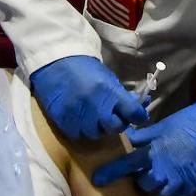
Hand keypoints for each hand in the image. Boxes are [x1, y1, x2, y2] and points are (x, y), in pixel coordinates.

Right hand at [30, 55, 148, 139]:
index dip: (138, 116)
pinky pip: (77, 134)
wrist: (56, 61)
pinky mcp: (62, 120)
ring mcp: (77, 114)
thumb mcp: (107, 77)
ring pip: (95, 134)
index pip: (133, 112)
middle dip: (117, 123)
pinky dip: (81, 129)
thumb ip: (121, 95)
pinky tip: (80, 119)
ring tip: (94, 117)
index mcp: (108, 90)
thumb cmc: (85, 68)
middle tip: (112, 117)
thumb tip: (139, 108)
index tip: (138, 116)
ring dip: (98, 128)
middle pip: (115, 127)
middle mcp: (94, 104)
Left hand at [92, 86, 195, 195]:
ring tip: (163, 174)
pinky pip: (176, 194)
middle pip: (143, 185)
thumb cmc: (185, 123)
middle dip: (142, 179)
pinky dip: (174, 187)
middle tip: (147, 170)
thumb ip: (141, 137)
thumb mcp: (159, 127)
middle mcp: (163, 170)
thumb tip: (125, 140)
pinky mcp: (192, 187)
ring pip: (159, 192)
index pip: (126, 165)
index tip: (97, 179)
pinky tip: (178, 176)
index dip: (110, 173)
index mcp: (153, 152)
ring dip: (159, 185)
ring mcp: (178, 180)